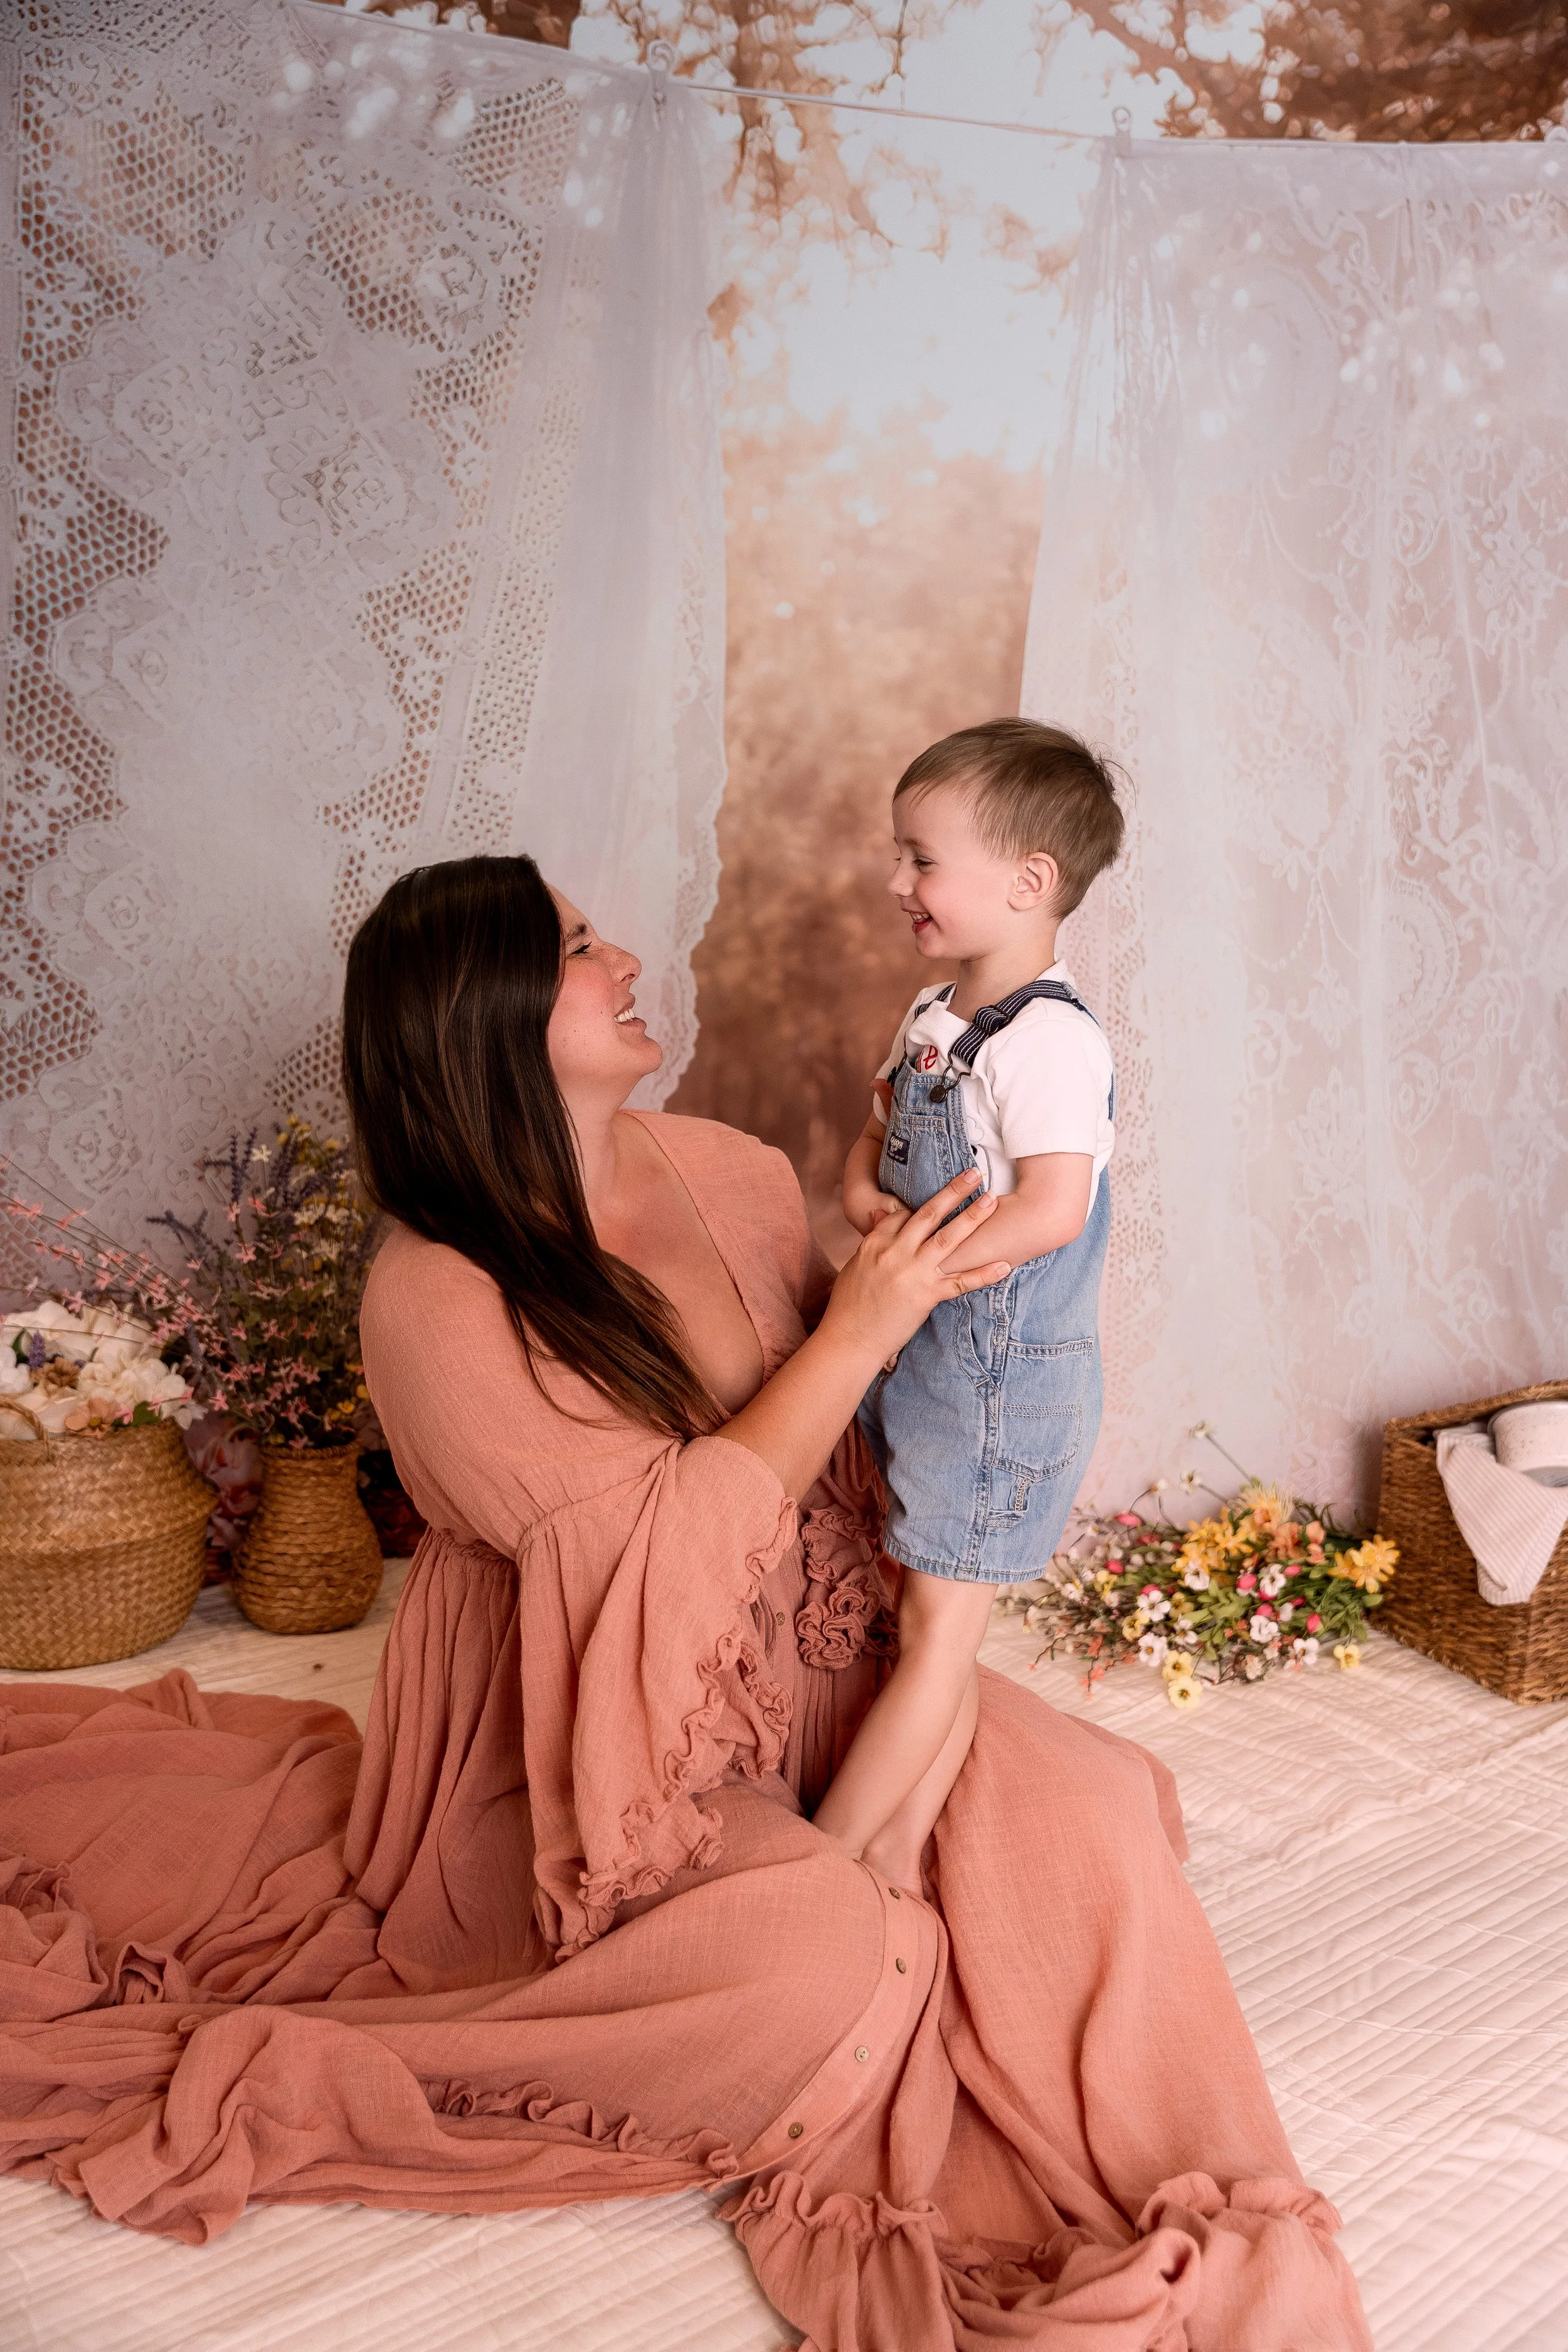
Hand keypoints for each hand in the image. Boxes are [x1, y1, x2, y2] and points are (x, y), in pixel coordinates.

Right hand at [821, 1171, 1009, 1368]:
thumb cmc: (849, 1305)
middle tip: (975, 1172)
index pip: (903, 1214)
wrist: (849, 1340)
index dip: (923, 1204)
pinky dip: (984, 1273)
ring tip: (992, 1200)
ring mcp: (912, 1273)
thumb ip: (873, 1239)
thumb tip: (880, 1214)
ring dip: (972, 1217)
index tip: (942, 1196)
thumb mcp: (857, 1265)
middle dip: (954, 1191)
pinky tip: (1004, 1264)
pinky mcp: (926, 1296)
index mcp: (875, 1242)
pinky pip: (961, 1282)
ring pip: (948, 1238)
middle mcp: (895, 1252)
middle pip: (929, 1213)